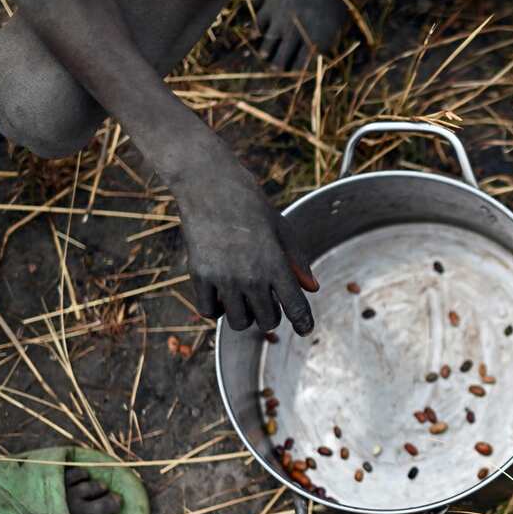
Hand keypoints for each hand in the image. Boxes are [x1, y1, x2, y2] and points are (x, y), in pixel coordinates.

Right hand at [176, 156, 318, 333]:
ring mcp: (224, 278)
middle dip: (271, 316)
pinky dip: (216, 310)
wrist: (210, 184)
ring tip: (243, 300)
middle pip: (267, 321)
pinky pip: (208, 312)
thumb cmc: (250, 205)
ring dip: (244, 316)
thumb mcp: (282, 229)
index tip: (305, 329)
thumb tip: (312, 288)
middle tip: (267, 304)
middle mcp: (251, 276)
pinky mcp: (199, 276)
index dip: (303, 323)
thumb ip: (297, 261)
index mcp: (276, 265)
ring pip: (239, 322)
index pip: (295, 307)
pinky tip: (221, 297)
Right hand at [252, 0, 351, 70]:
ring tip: (262, 52)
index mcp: (309, 39)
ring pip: (263, 32)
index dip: (293, 72)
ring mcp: (273, 10)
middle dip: (276, 65)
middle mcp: (288, 29)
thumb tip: (317, 53)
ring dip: (263, 44)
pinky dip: (255, 13)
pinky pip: (255, 5)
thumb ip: (325, 38)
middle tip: (273, 71)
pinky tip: (257, 22)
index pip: (298, 64)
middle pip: (278, 53)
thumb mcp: (336, 21)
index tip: (290, 76)